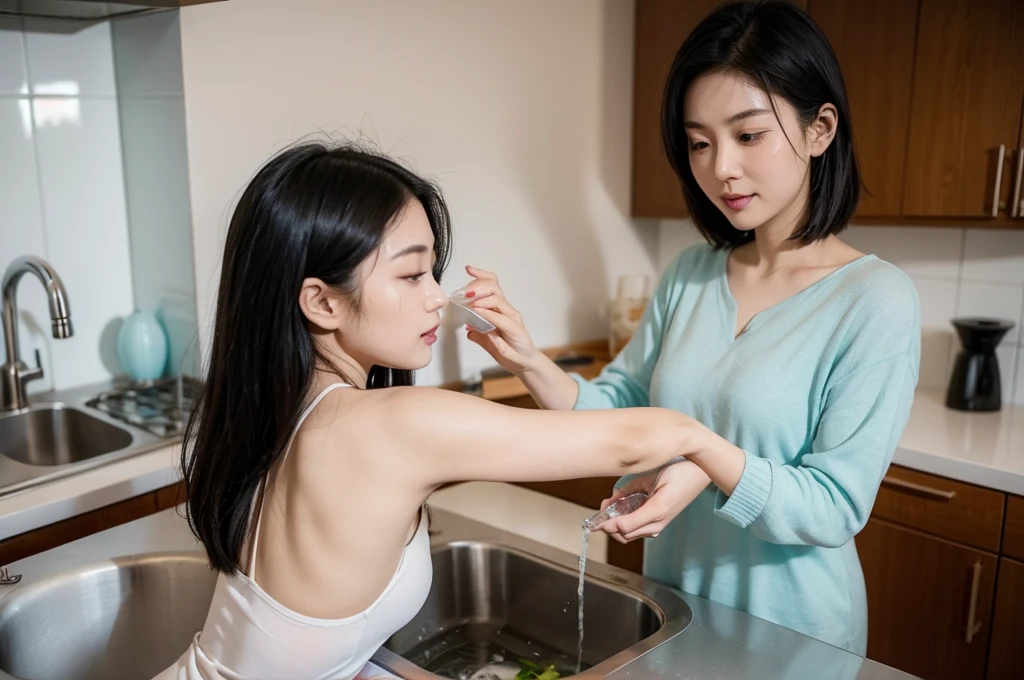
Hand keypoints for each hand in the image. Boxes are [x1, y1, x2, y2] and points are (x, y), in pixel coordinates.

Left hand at [455, 265, 539, 374]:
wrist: (524, 365)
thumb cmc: (510, 351)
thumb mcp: (488, 342)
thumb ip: (478, 333)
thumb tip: (468, 328)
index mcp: (500, 309)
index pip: (492, 285)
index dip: (480, 275)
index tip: (468, 269)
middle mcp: (507, 310)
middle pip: (494, 288)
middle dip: (478, 285)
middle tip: (464, 290)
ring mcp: (512, 318)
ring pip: (498, 300)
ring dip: (482, 298)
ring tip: (469, 299)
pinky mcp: (516, 329)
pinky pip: (501, 318)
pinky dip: (488, 313)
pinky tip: (478, 311)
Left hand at [597, 460, 711, 542]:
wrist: (700, 474)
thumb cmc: (678, 473)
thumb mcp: (651, 478)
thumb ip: (629, 491)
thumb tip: (610, 501)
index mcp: (657, 511)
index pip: (624, 527)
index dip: (607, 524)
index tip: (595, 520)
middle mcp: (658, 523)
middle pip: (624, 535)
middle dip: (609, 525)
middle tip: (601, 508)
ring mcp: (659, 525)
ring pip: (629, 535)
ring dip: (616, 524)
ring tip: (610, 506)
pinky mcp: (659, 523)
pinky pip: (637, 529)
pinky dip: (625, 522)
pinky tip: (622, 506)